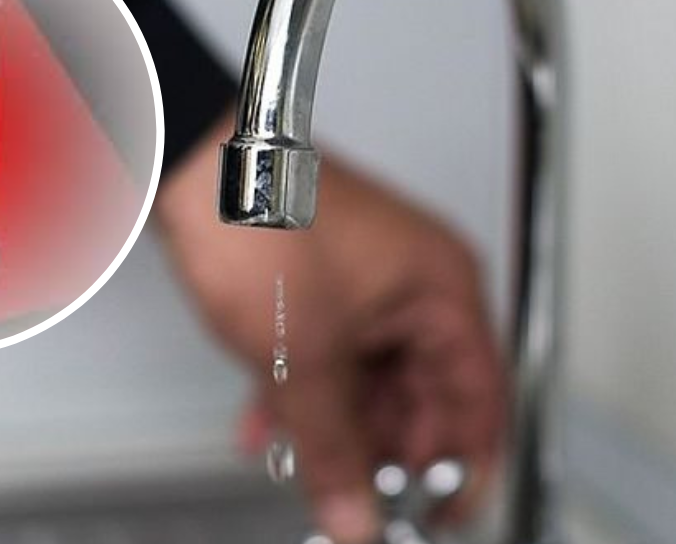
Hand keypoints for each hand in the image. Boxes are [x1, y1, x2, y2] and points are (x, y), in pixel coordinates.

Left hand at [156, 114, 507, 543]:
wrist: (194, 166)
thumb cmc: (261, 216)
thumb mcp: (305, 356)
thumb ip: (334, 447)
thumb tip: (355, 511)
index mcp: (442, 291)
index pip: (481, 399)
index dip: (463, 467)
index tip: (441, 513)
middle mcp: (416, 285)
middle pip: (424, 395)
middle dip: (384, 451)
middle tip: (356, 492)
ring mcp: (369, 283)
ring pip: (370, 381)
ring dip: (336, 427)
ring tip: (304, 463)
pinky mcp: (324, 284)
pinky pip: (332, 357)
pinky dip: (305, 395)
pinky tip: (271, 424)